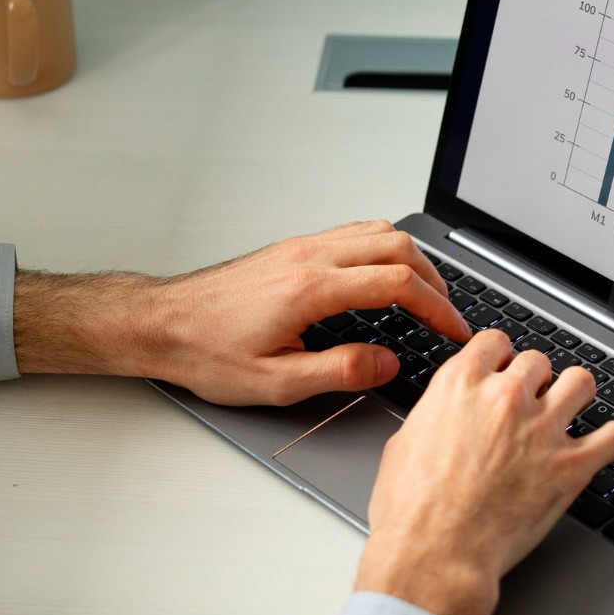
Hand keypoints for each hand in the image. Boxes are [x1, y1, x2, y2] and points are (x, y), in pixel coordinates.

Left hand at [13, 220, 471, 404]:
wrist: (161, 324)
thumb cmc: (205, 351)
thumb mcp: (274, 382)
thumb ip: (337, 371)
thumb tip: (386, 362)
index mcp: (310, 289)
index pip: (396, 284)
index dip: (436, 308)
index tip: (452, 331)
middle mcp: (309, 257)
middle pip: (396, 247)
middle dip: (434, 281)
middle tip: (448, 315)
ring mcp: (301, 247)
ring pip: (377, 232)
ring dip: (412, 260)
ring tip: (428, 294)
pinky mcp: (292, 249)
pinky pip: (354, 233)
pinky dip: (385, 249)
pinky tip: (387, 275)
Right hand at [354, 330, 613, 614]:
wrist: (435, 552)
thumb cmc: (412, 509)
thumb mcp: (406, 442)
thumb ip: (436, 415)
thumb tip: (446, 416)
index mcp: (461, 384)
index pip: (496, 342)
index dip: (501, 357)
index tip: (505, 368)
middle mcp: (505, 397)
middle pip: (538, 361)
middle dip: (535, 380)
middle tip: (532, 401)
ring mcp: (542, 428)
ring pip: (580, 382)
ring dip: (576, 394)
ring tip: (573, 407)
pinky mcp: (570, 465)